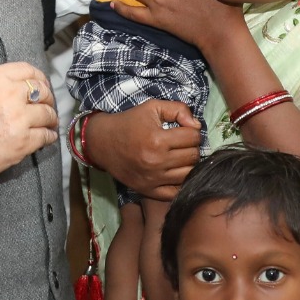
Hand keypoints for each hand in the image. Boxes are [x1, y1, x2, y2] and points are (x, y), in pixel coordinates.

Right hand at [0, 62, 58, 185]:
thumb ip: (0, 85)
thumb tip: (24, 89)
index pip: (29, 70)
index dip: (40, 79)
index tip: (43, 85)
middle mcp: (10, 95)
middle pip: (42, 91)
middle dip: (48, 99)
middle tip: (47, 106)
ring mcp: (18, 119)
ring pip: (48, 114)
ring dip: (51, 119)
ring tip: (49, 123)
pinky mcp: (23, 141)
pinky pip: (46, 135)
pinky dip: (49, 136)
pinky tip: (46, 137)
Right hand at [81, 103, 200, 199]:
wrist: (102, 143)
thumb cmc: (129, 122)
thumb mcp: (152, 107)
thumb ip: (178, 109)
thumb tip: (196, 125)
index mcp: (157, 139)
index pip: (193, 137)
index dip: (192, 131)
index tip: (183, 130)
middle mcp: (156, 162)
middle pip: (193, 156)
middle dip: (191, 147)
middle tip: (182, 143)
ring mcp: (153, 179)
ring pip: (189, 174)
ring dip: (188, 164)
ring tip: (179, 156)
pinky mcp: (149, 191)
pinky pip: (176, 192)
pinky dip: (180, 182)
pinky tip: (175, 171)